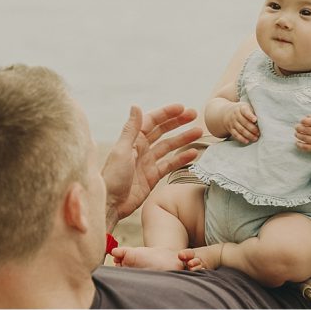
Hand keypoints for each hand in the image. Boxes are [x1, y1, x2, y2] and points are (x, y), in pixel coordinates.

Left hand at [103, 104, 201, 223]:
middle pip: (162, 131)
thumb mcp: (122, 150)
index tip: (182, 108)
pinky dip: (181, 159)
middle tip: (194, 116)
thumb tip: (136, 106)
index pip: (152, 121)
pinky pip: (170, 164)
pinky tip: (193, 153)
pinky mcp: (153, 176)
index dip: (166, 113)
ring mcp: (148, 162)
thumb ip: (131, 129)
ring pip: (169, 146)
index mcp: (132, 140)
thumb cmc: (112, 177)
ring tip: (199, 133)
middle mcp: (141, 148)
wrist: (111, 203)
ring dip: (183, 139)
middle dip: (178, 122)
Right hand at [223, 102, 259, 143]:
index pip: (245, 111)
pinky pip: (236, 135)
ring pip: (241, 130)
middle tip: (259, 133)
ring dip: (249, 135)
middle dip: (252, 129)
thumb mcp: (247, 107)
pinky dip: (241, 139)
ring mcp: (232, 122)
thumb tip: (263, 120)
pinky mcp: (231, 129)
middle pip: (244, 122)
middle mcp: (236, 115)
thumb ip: (253, 112)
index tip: (255, 120)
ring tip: (255, 138)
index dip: (250, 116)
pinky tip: (247, 141)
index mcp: (241, 108)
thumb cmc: (243, 111)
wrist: (227, 113)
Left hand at [294, 114, 310, 154]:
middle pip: (307, 130)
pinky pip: (306, 148)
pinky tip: (297, 143)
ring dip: (298, 136)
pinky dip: (300, 145)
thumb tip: (306, 117)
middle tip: (296, 127)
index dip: (305, 121)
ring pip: (306, 139)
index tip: (301, 120)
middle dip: (299, 128)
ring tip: (296, 133)